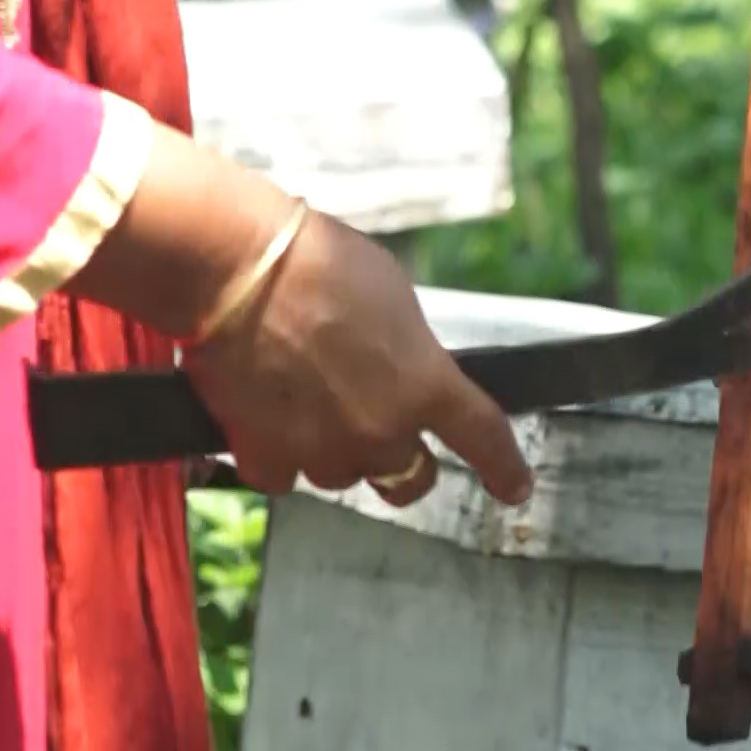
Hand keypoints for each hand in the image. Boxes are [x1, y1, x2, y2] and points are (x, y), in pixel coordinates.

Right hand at [180, 208, 533, 506]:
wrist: (235, 268)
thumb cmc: (318, 262)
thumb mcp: (395, 298)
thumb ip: (411, 353)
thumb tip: (404, 371)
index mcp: (427, 385)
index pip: (484, 439)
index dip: (505, 469)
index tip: (516, 488)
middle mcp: (382, 431)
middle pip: (409, 477)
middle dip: (403, 464)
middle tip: (380, 433)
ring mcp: (323, 451)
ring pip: (343, 475)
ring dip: (335, 451)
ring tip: (307, 401)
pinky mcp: (265, 457)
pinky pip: (283, 477)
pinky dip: (278, 456)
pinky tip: (267, 419)